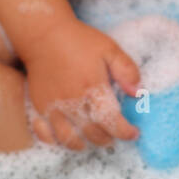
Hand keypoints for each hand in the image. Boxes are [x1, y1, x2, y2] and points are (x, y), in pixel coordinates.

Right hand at [22, 18, 141, 149]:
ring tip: (94, 138)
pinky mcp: (39, 107)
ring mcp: (53, 107)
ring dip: (85, 144)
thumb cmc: (79, 41)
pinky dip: (57, 141)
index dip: (125, 132)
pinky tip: (67, 137)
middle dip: (108, 139)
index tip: (133, 133)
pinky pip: (45, 134)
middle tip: (115, 134)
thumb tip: (138, 93)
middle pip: (93, 134)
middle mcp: (72, 102)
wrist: (44, 35)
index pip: (111, 122)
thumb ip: (126, 70)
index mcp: (92, 88)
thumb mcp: (109, 49)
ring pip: (69, 139)